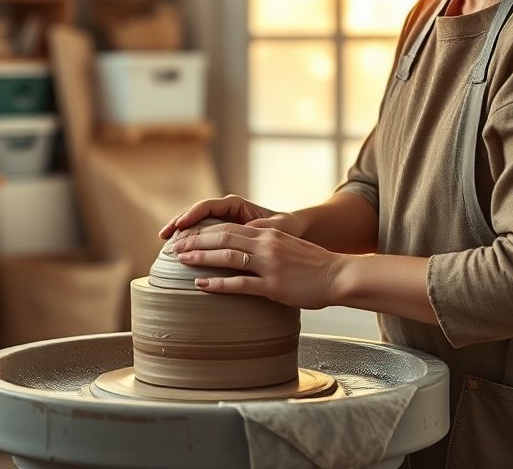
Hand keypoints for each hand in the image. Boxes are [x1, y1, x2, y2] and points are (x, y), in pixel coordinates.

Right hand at [159, 194, 294, 239]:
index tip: (180, 225)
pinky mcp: (220, 234)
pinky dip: (188, 239)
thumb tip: (249, 227)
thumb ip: (263, 226)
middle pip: (195, 213)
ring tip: (164, 240)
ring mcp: (220, 221)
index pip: (207, 205)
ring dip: (179, 230)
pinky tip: (177, 248)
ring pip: (194, 223)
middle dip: (179, 222)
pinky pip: (200, 234)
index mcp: (236, 204)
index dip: (192, 214)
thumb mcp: (277, 227)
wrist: (291, 232)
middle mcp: (225, 210)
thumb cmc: (286, 227)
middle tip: (165, 236)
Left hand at [168, 222, 341, 309]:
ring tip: (181, 261)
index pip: (228, 227)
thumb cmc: (313, 264)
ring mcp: (269, 265)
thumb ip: (265, 244)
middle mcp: (266, 244)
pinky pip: (240, 284)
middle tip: (174, 247)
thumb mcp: (287, 245)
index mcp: (267, 233)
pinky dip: (218, 284)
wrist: (338, 275)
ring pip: (227, 256)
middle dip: (195, 241)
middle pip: (222, 237)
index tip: (185, 236)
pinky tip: (201, 285)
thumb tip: (242, 249)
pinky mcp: (273, 286)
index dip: (203, 231)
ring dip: (201, 258)